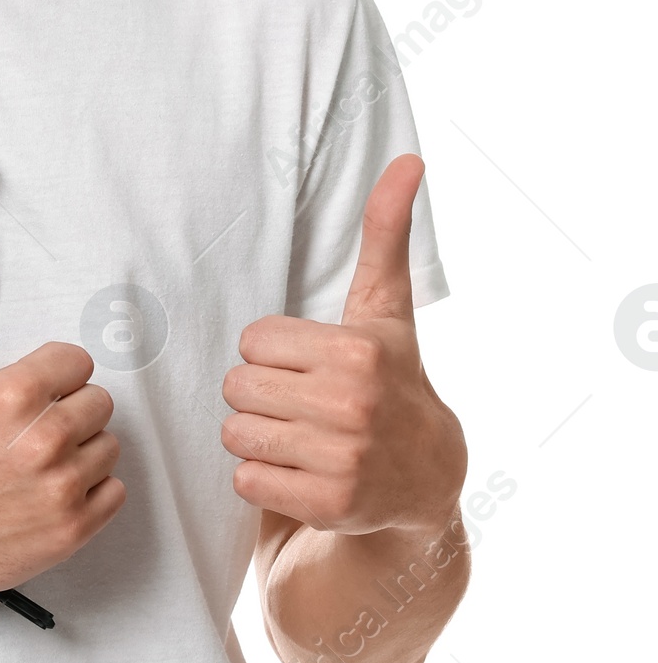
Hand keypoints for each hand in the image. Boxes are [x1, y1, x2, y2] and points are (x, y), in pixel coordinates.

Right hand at [0, 254, 125, 600]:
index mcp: (14, 394)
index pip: (77, 361)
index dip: (52, 373)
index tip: (30, 390)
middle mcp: (44, 440)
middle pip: (98, 402)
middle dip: (68, 409)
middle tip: (33, 426)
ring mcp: (61, 488)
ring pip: (109, 446)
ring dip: (81, 450)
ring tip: (41, 458)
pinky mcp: (70, 529)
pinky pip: (115, 492)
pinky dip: (91, 490)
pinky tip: (54, 487)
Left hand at [220, 155, 465, 534]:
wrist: (427, 475)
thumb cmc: (391, 378)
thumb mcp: (385, 308)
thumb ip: (385, 232)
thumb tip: (408, 158)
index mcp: (355, 351)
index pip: (251, 342)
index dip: (272, 354)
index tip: (310, 365)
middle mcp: (352, 404)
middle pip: (237, 388)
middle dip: (260, 395)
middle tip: (303, 405)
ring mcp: (342, 459)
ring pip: (235, 434)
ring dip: (257, 438)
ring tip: (301, 437)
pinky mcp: (328, 504)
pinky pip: (246, 481)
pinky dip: (263, 479)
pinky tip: (302, 472)